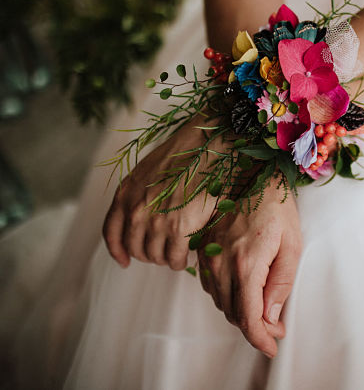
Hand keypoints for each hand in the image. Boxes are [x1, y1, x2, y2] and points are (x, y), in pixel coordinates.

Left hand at [102, 115, 217, 268]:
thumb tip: (143, 216)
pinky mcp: (178, 228)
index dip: (118, 252)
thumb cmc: (185, 154)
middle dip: (149, 255)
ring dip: (166, 259)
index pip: (112, 234)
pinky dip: (180, 261)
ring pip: (155, 256)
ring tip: (177, 254)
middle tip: (163, 253)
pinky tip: (187, 256)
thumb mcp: (148, 171)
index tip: (124, 261)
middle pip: (135, 249)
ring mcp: (155, 221)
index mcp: (125, 195)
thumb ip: (139, 195)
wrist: (206, 146)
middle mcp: (135, 211)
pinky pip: (175, 258)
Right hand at [198, 180, 301, 357]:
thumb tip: (271, 317)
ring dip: (241, 312)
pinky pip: (210, 285)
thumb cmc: (275, 205)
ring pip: (220, 302)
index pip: (248, 318)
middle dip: (255, 327)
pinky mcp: (201, 250)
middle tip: (277, 327)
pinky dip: (227, 295)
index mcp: (246, 264)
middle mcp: (221, 264)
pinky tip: (245, 288)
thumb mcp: (291, 244)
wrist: (246, 171)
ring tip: (265, 309)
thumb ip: (281, 283)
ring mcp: (207, 257)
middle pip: (233, 314)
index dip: (260, 340)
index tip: (271, 348)